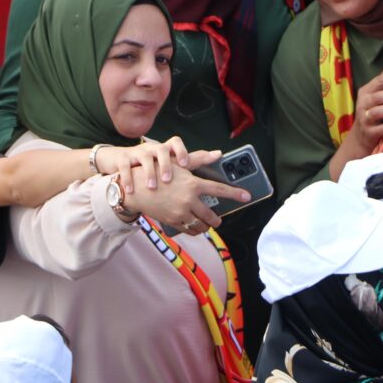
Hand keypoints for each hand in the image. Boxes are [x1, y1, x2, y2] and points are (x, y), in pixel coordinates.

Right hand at [95, 136, 220, 194]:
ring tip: (152, 187)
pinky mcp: (123, 160)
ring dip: (148, 173)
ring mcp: (138, 154)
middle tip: (168, 180)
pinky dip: (128, 179)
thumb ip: (195, 159)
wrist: (124, 161)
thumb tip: (219, 154)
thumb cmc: (153, 163)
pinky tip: (131, 191)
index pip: (176, 143)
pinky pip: (124, 168)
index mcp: (167, 149)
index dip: (181, 151)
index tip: (185, 164)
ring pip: (143, 159)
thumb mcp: (172, 160)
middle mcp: (153, 149)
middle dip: (165, 167)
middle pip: (161, 152)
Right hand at [123, 164, 250, 235]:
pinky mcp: (173, 221)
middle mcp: (189, 199)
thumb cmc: (157, 172)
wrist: (135, 189)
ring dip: (206, 227)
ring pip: (200, 225)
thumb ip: (199, 159)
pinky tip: (194, 228)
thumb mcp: (178, 164)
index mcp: (193, 184)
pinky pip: (188, 229)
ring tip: (207, 225)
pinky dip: (193, 230)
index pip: (219, 189)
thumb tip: (217, 153)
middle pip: (210, 215)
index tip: (247, 196)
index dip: (234, 193)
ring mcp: (181, 212)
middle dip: (217, 220)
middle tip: (219, 220)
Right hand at [347, 62, 382, 153]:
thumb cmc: (371, 112)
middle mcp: (363, 104)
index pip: (378, 81)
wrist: (361, 136)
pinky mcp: (370, 132)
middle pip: (378, 97)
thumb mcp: (373, 96)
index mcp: (365, 93)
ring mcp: (365, 119)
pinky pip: (382, 128)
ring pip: (378, 112)